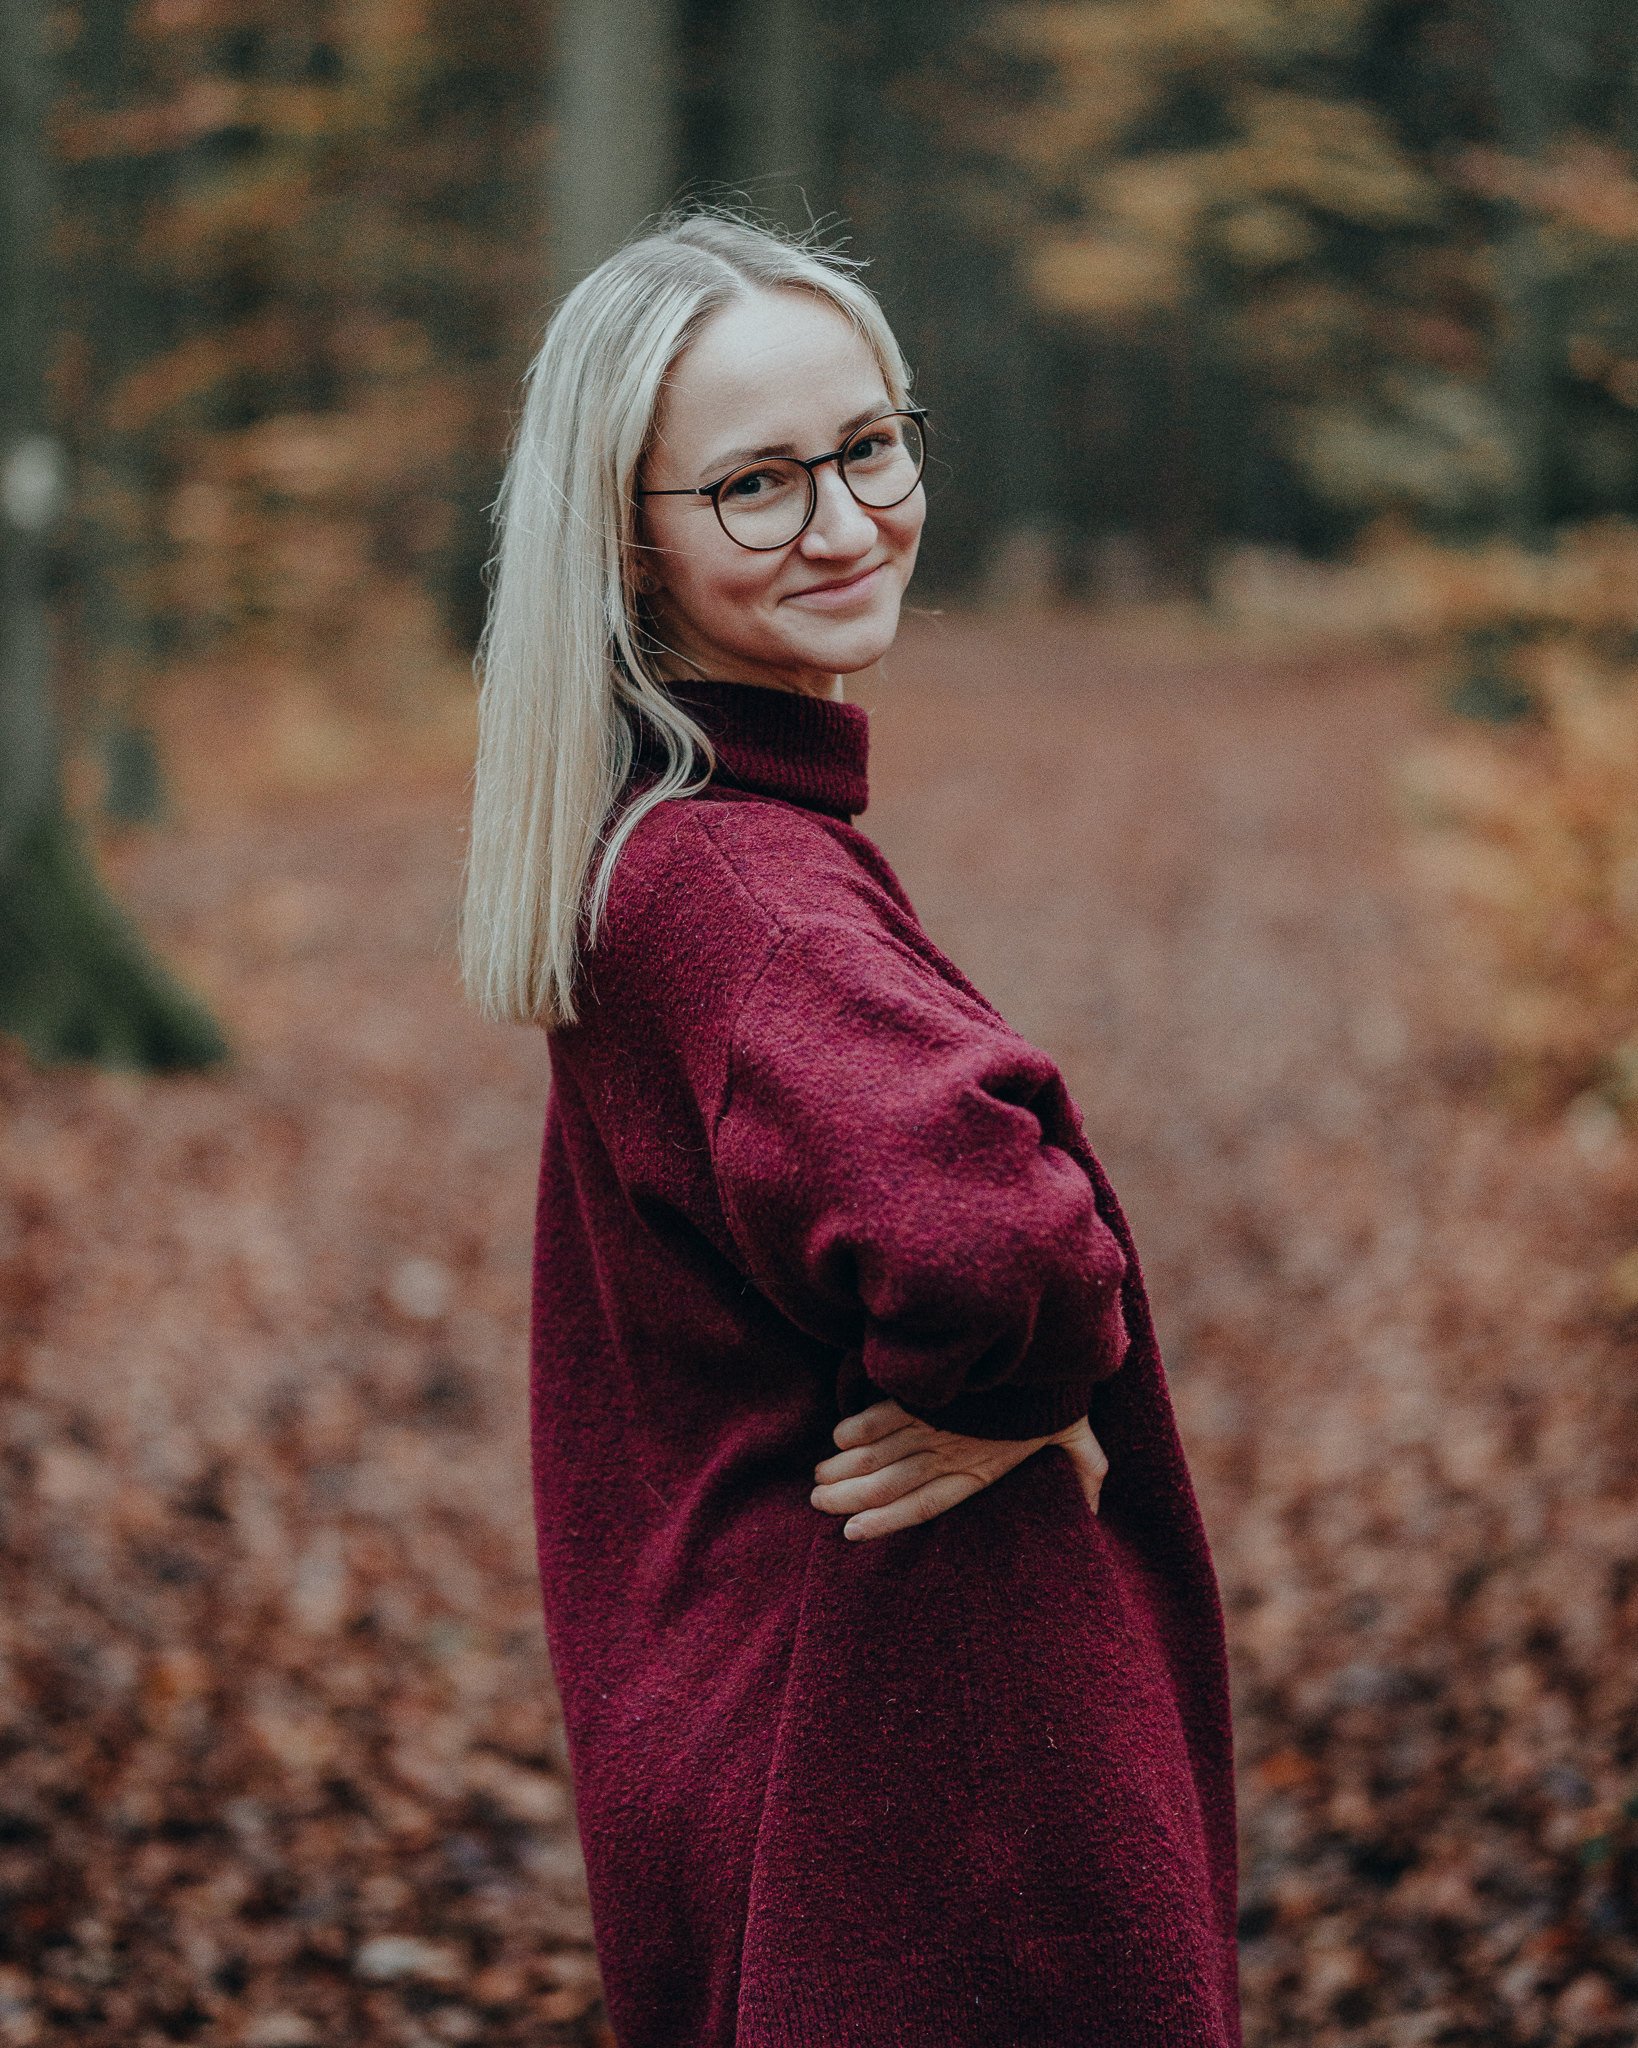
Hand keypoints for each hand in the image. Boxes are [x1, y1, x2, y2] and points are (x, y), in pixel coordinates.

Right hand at [810, 1398, 1108, 1541]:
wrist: (1049, 1345)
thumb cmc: (1064, 1402)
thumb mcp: (1084, 1447)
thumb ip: (1087, 1478)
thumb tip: (1096, 1513)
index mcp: (979, 1472)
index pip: (923, 1505)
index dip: (885, 1520)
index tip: (851, 1533)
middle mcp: (949, 1450)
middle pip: (888, 1480)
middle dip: (849, 1496)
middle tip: (817, 1504)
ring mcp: (935, 1420)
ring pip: (879, 1449)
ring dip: (845, 1466)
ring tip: (819, 1480)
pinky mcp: (928, 1391)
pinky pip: (886, 1410)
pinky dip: (859, 1424)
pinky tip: (839, 1438)